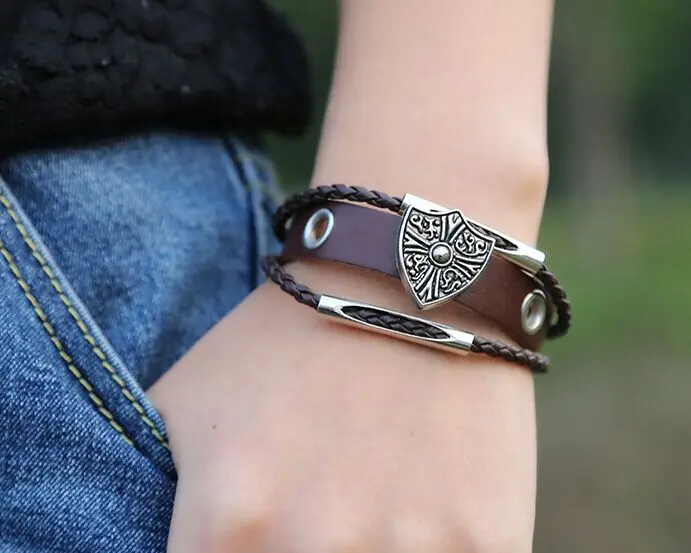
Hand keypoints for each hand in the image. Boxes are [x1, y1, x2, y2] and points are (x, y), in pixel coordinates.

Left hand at [149, 263, 536, 552]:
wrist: (410, 277)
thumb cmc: (290, 336)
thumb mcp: (184, 404)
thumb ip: (147, 496)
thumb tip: (147, 547)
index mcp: (229, 525)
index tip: (252, 548)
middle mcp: (314, 547)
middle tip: (315, 526)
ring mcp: (411, 552)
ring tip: (363, 514)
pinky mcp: (488, 545)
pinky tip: (421, 518)